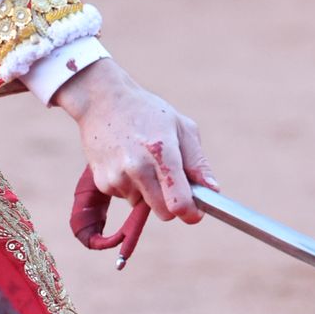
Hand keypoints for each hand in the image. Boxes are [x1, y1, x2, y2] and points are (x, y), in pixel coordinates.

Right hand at [54, 58, 217, 237]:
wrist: (102, 100)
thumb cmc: (147, 112)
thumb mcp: (181, 127)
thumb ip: (198, 162)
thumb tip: (212, 190)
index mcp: (162, 152)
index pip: (179, 202)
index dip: (191, 213)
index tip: (194, 212)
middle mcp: (138, 168)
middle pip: (163, 213)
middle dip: (171, 204)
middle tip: (170, 182)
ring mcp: (117, 176)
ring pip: (143, 204)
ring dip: (148, 192)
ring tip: (141, 161)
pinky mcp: (102, 182)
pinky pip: (125, 196)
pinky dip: (130, 186)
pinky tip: (125, 161)